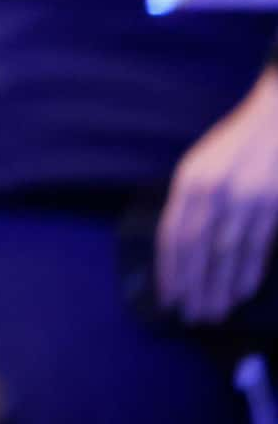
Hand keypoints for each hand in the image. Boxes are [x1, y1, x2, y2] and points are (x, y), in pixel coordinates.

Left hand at [158, 69, 277, 322]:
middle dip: (194, 285)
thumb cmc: (236, 146)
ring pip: (227, 252)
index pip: (173, 234)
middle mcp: (212, 190)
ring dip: (220, 286)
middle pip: (197, 248)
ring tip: (215, 312)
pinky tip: (241, 292)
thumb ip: (192, 202)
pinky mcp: (271, 205)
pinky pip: (257, 245)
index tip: (168, 297)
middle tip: (192, 317)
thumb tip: (182, 249)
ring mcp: (244, 198)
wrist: (275, 118)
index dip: (170, 269)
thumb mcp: (203, 167)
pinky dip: (248, 272)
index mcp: (188, 180)